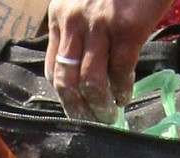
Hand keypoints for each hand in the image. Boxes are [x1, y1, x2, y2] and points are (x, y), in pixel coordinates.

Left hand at [44, 0, 171, 115]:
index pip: (52, 65)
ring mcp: (100, 25)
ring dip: (99, 106)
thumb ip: (79, 23)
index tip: (75, 106)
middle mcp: (74, 21)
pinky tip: (125, 95)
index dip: (63, 92)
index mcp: (59, 14)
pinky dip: (122, 89)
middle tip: (91, 121)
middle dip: (78, 109)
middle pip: (66, 81)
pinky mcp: (126, 29)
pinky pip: (120, 71)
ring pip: (90, 83)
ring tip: (109, 114)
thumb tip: (84, 60)